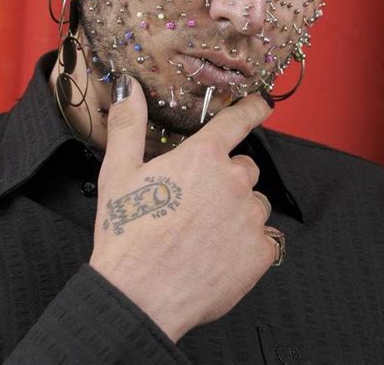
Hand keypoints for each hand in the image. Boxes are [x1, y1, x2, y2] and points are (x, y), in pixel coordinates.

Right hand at [89, 75, 275, 342]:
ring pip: (255, 204)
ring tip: (205, 234)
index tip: (263, 104)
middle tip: (197, 204)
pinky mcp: (260, 252)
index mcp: (203, 156)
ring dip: (239, 212)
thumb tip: (128, 86)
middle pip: (245, 168)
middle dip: (227, 180)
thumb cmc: (127, 234)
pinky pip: (264, 239)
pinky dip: (248, 245)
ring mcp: (250, 217)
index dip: (253, 109)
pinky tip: (219, 255)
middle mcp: (234, 180)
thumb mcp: (119, 172)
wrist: (139, 297)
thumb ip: (128, 124)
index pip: (238, 120)